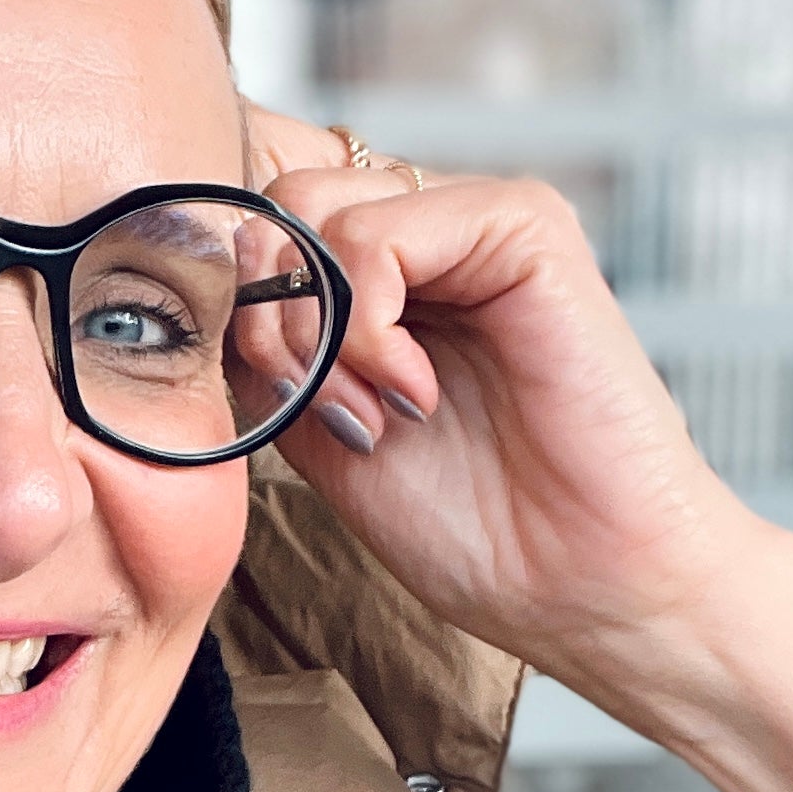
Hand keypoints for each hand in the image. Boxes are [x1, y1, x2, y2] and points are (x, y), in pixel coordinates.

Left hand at [244, 104, 792, 791]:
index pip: (257, 228)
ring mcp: (474, 225)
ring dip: (313, 332)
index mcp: (380, 279)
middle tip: (321, 411)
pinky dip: (364, 323)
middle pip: (270, 209)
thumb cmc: (469, 525)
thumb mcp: (316, 428)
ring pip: (311, 211)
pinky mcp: (525, 228)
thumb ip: (266, 344)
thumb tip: (212, 263)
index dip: (232, 305)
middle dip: (263, 320)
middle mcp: (428, 237)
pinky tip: (413, 393)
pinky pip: (377, 231)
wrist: (580, 582)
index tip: (275, 403)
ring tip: (371, 415)